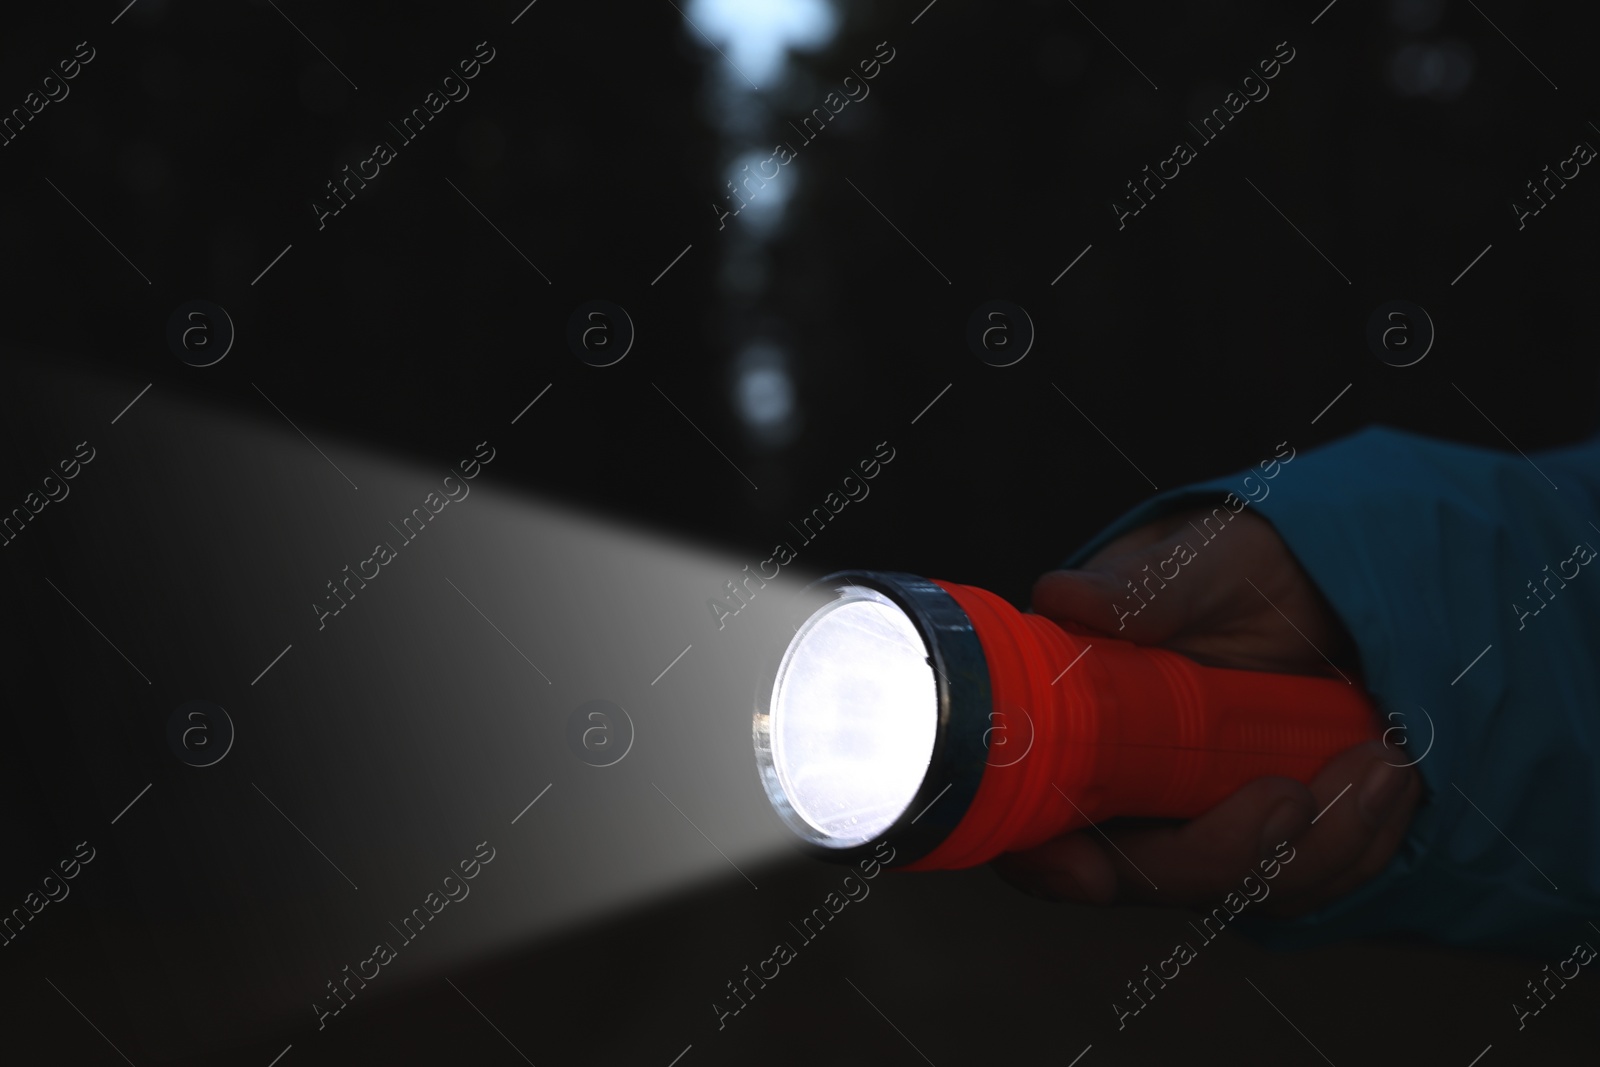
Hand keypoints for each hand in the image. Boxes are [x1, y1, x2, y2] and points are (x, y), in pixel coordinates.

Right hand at [992, 506, 1421, 916]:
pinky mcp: (1268, 839)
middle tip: (1294, 793)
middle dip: (1226, 855)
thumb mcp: (1200, 561)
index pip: (1035, 821)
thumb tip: (1064, 597)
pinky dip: (1358, 842)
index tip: (1085, 869)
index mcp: (1074, 725)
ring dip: (1320, 844)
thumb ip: (1142, 587)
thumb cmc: (1239, 564)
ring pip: (1238, 891)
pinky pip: (1306, 881)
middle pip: (1146, 876)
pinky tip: (1389, 777)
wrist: (1323, 586)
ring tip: (1383, 760)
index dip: (1049, 861)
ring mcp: (1196, 820)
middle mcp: (1123, 789)